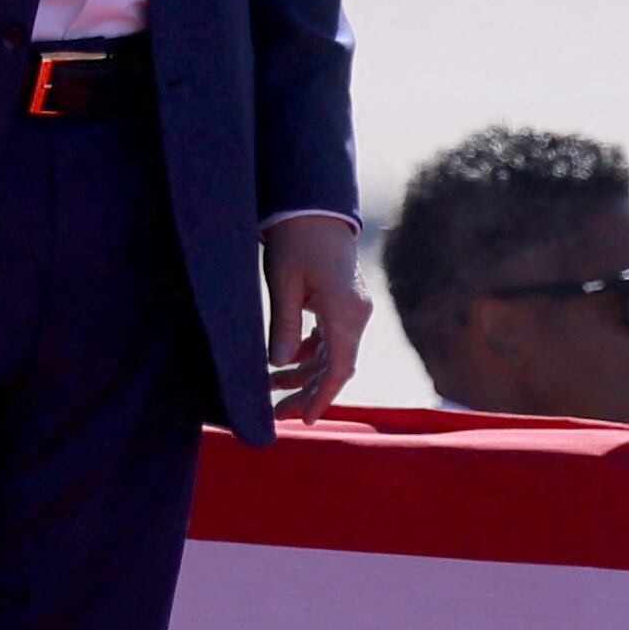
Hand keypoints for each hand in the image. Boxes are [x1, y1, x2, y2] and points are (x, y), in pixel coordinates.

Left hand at [264, 214, 368, 419]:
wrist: (313, 209)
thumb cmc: (296, 241)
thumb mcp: (284, 283)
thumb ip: (284, 325)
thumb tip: (278, 365)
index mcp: (345, 312)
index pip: (339, 368)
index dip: (322, 397)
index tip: (305, 420)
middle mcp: (356, 316)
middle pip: (336, 367)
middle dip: (308, 393)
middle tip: (279, 415)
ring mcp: (352, 311)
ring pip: (332, 356)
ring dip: (305, 376)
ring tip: (272, 391)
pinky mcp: (343, 305)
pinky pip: (330, 341)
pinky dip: (310, 357)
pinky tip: (286, 365)